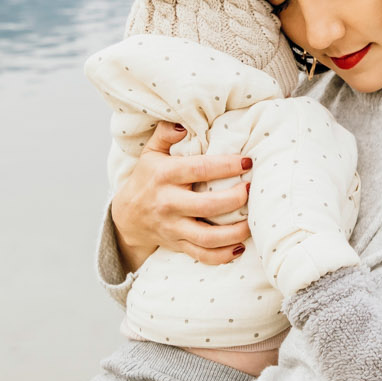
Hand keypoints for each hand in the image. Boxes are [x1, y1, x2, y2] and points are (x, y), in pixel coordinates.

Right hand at [110, 123, 252, 269]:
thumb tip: (182, 124)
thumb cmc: (147, 179)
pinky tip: (240, 247)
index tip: (247, 161)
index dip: (226, 166)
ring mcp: (174, 228)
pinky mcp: (179, 246)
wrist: (127, 216)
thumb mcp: (151, 152)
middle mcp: (169, 204)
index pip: (199, 169)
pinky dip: (224, 256)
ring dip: (235, 233)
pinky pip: (203, 256)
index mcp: (165, 176)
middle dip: (236, 199)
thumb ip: (165, 134)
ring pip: (208, 237)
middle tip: (253, 190)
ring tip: (253, 222)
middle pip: (208, 206)